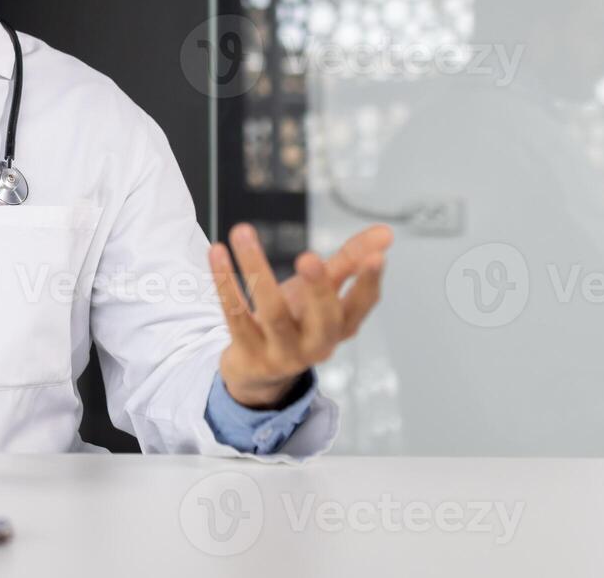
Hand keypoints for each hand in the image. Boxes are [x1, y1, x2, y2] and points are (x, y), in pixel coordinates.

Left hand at [209, 222, 391, 408]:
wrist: (257, 372)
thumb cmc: (296, 322)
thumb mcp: (322, 293)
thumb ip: (350, 261)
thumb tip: (386, 232)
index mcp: (340, 327)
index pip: (361, 306)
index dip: (368, 282)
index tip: (376, 255)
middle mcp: (316, 345)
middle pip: (323, 320)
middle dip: (318, 289)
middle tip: (309, 257)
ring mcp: (281, 353)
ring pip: (272, 314)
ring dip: (257, 270)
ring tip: (242, 231)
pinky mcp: (248, 353)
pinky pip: (235, 315)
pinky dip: (225, 283)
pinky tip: (217, 252)